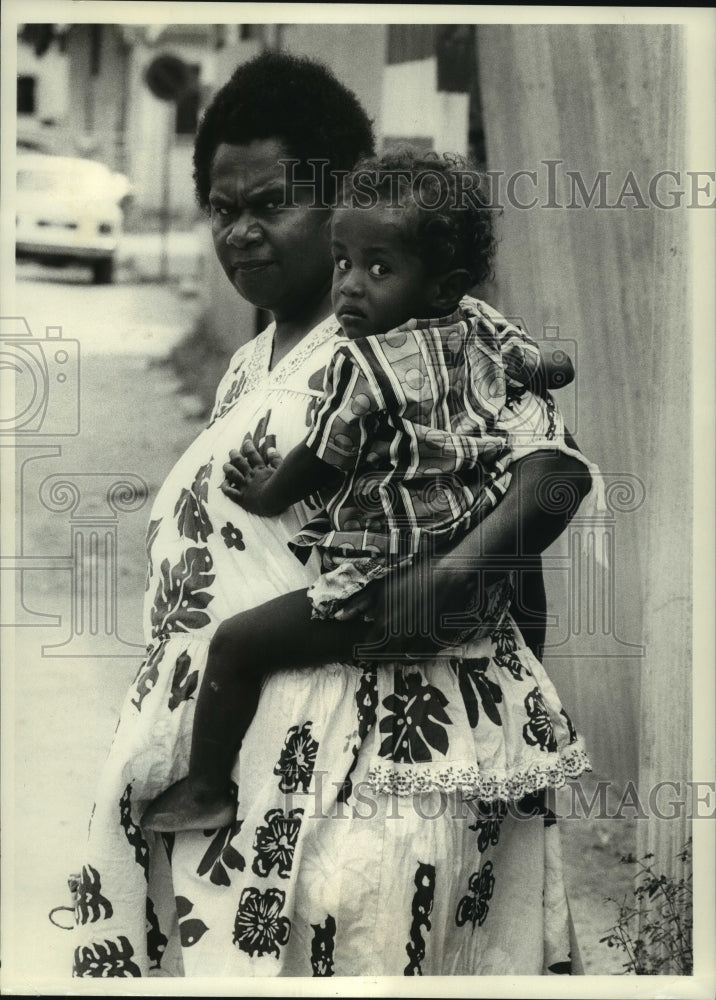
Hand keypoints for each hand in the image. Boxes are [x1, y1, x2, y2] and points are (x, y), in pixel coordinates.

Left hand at [221, 438, 282, 514]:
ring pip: (232, 473)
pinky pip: (229, 491)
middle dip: (234, 455)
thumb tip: (270, 449)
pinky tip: (224, 483)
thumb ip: (276, 459)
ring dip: (228, 467)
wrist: (274, 499)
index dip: (248, 446)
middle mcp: (250, 475)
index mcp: (260, 469)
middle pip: (239, 461)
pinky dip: (225, 486)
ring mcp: (244, 486)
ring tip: (226, 465)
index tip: (246, 441)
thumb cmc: (282, 486)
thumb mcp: (282, 470)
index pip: (252, 454)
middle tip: (232, 451)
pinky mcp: (241, 498)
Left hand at [335, 553, 482, 659]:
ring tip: (394, 651)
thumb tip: (338, 617)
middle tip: (378, 651)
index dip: (365, 650)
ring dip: (396, 657)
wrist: (443, 576)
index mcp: (384, 624)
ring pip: (403, 660)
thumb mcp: (380, 587)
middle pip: (384, 657)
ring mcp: (418, 641)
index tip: (363, 648)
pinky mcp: (434, 641)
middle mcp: (400, 637)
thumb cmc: (410, 578)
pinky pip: (421, 658)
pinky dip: (414, 657)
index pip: (368, 649)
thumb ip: (358, 604)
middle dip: (379, 655)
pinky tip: (411, 650)